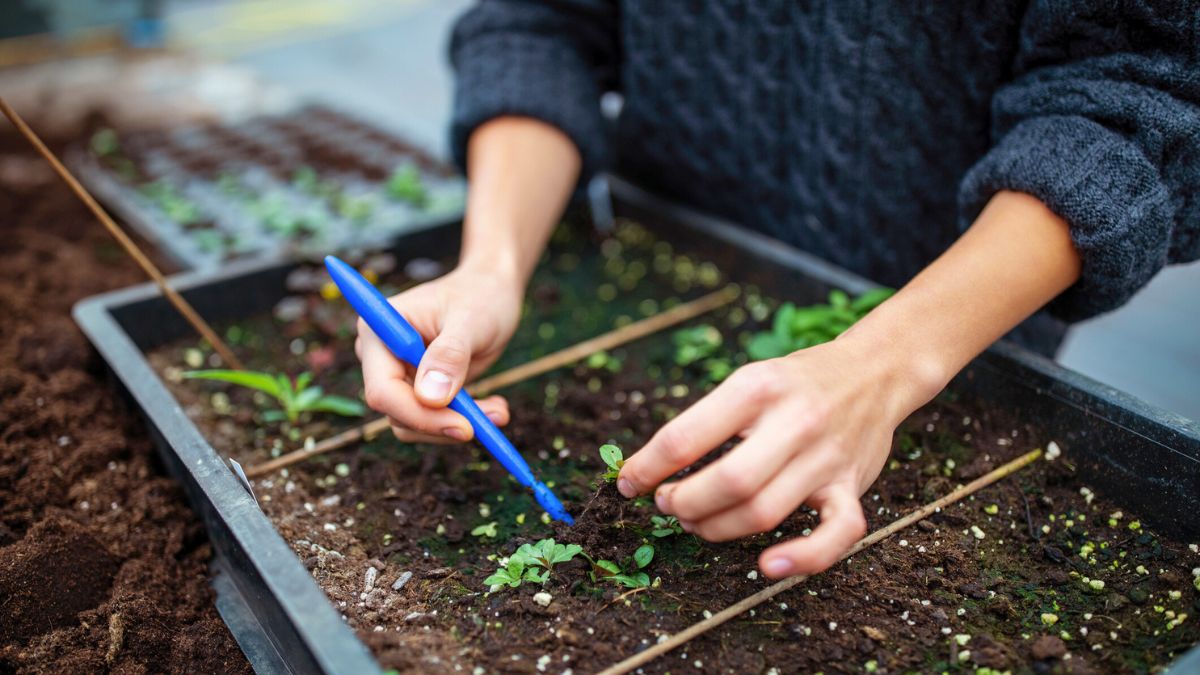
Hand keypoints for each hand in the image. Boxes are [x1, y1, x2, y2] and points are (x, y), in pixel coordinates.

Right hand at [355, 264, 522, 442]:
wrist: (491, 290)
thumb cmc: (480, 295)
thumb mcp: (471, 321)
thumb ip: (450, 355)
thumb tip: (430, 398)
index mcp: (378, 331)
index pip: (383, 390)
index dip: (419, 414)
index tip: (464, 426)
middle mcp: (380, 356)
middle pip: (397, 412)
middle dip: (444, 423)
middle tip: (493, 421)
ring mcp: (398, 374)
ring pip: (416, 424)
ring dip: (460, 424)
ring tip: (499, 411)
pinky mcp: (418, 389)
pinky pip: (433, 420)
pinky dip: (465, 420)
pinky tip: (495, 408)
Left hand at [616, 334, 942, 578]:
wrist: (873, 370)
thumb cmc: (795, 383)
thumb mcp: (748, 380)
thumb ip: (706, 421)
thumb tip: (649, 468)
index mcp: (757, 389)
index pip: (685, 436)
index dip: (647, 467)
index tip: (629, 483)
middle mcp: (795, 422)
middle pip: (727, 482)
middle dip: (683, 503)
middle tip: (668, 503)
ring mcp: (826, 458)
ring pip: (764, 512)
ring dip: (717, 529)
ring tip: (697, 522)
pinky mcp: (853, 486)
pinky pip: (836, 534)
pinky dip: (803, 558)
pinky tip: (768, 566)